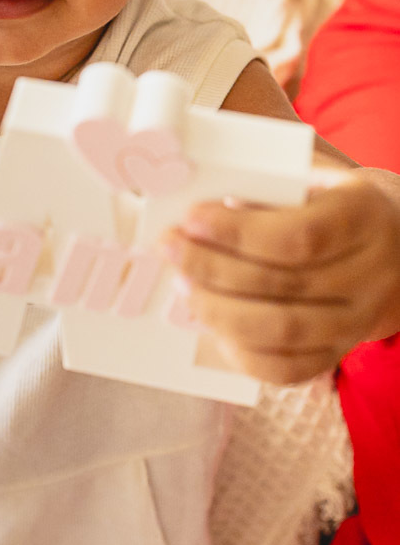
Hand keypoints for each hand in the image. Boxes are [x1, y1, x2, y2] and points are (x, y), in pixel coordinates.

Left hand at [161, 177, 399, 383]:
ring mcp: (360, 319)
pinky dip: (244, 354)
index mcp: (364, 216)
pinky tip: (214, 328)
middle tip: (172, 250)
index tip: (191, 219)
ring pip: (284, 332)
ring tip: (184, 287)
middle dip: (213, 270)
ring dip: (220, 312)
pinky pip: (291, 368)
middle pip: (284, 285)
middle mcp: (372, 273)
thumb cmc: (338, 200)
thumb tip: (200, 197)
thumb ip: (270, 182)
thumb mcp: (318, 175)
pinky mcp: (344, 349)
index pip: (299, 236)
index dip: (238, 232)